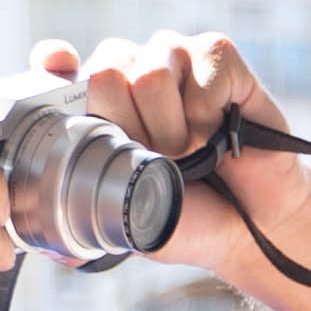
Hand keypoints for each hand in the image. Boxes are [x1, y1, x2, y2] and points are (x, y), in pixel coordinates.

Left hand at [37, 34, 310, 298]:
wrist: (255, 229)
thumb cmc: (193, 220)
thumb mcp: (129, 222)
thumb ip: (90, 219)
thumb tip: (54, 253)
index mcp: (104, 106)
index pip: (63, 65)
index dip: (56, 64)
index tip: (59, 69)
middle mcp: (135, 74)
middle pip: (106, 67)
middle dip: (128, 125)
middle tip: (158, 159)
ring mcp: (178, 60)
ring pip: (152, 71)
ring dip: (172, 127)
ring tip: (192, 152)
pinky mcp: (219, 57)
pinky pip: (202, 67)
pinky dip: (209, 110)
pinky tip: (220, 131)